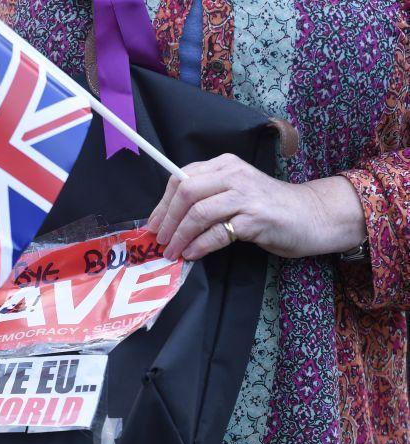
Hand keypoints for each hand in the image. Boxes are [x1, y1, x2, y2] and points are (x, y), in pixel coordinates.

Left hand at [146, 153, 366, 260]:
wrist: (313, 216)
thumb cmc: (269, 208)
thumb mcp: (235, 194)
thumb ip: (207, 198)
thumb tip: (170, 221)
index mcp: (224, 165)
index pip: (181, 178)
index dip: (162, 203)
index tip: (153, 225)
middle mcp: (233, 175)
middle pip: (186, 192)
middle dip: (167, 219)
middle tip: (159, 241)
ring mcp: (245, 195)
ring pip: (198, 212)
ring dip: (180, 236)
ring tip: (172, 252)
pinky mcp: (256, 218)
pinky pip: (218, 232)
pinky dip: (200, 245)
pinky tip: (192, 254)